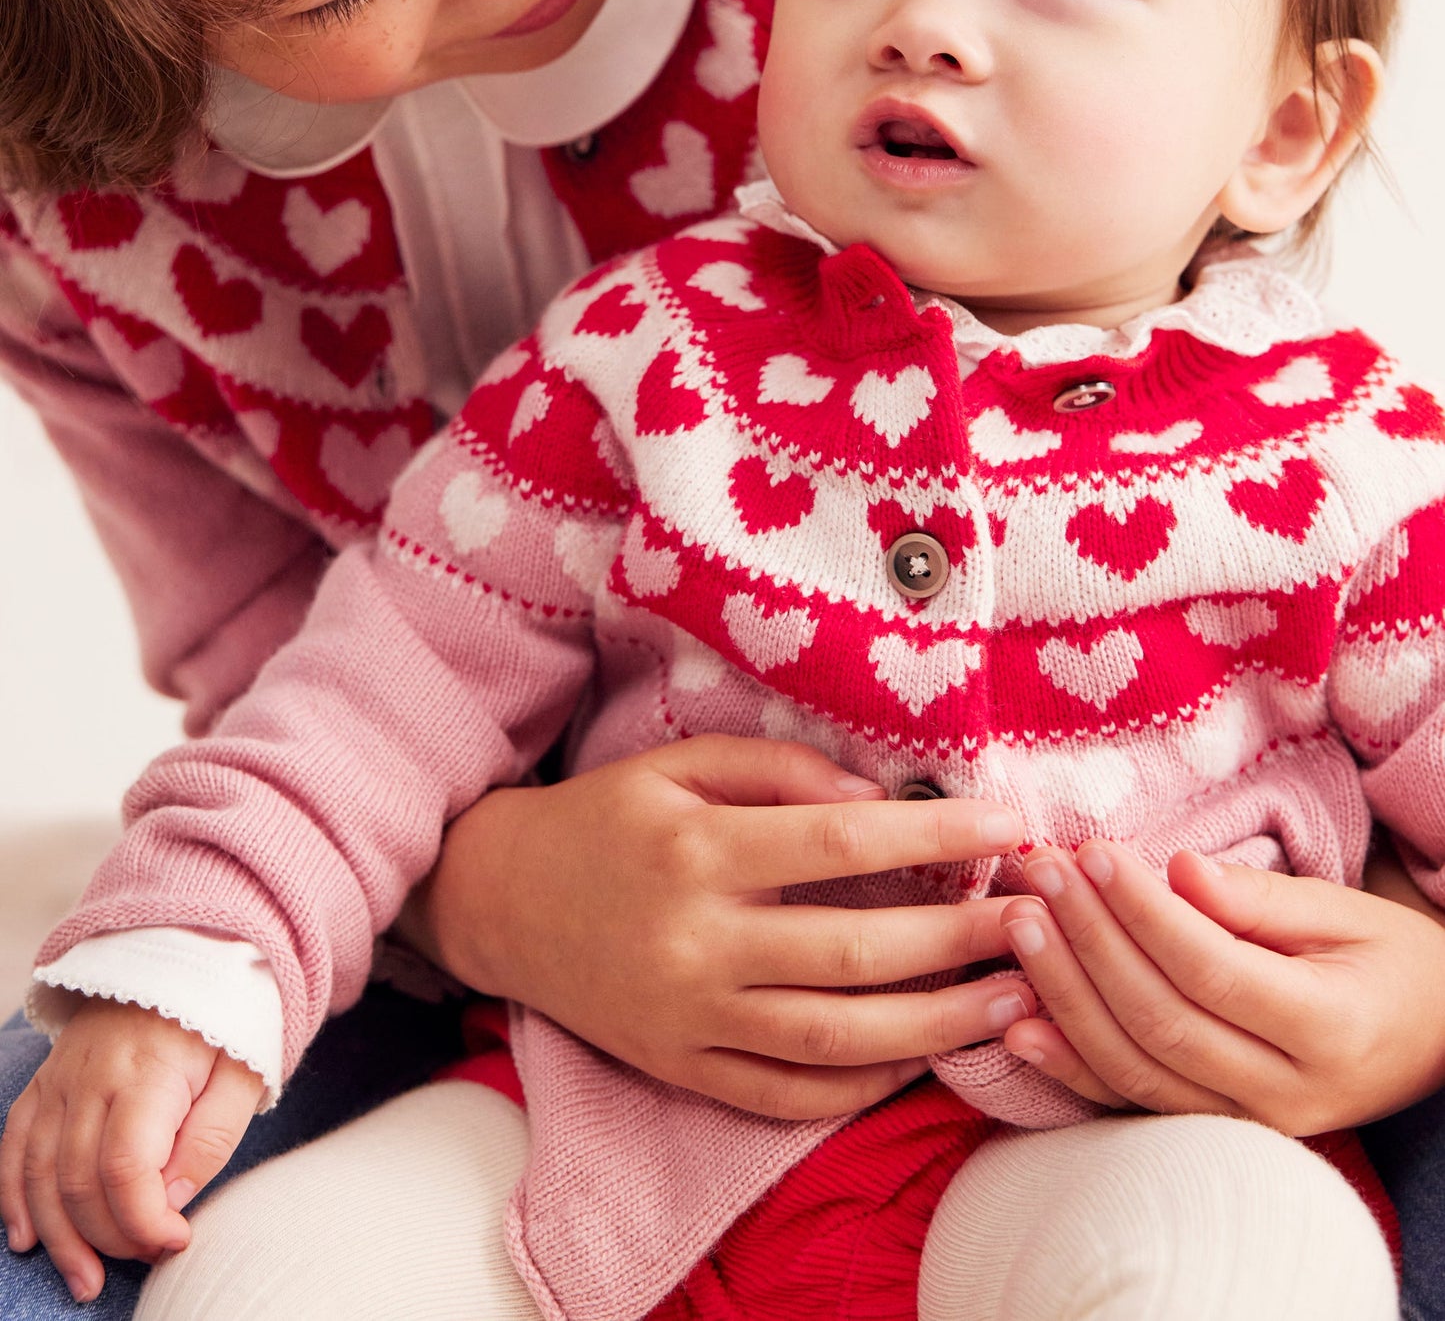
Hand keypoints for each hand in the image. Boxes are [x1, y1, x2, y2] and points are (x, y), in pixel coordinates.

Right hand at [0, 999, 263, 1302]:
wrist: (186, 953)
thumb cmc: (223, 1017)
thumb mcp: (243, 1070)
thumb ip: (211, 1137)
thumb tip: (170, 1201)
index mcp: (147, 1073)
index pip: (126, 1168)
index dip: (145, 1220)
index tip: (177, 1240)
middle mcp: (92, 1078)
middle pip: (80, 1181)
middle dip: (110, 1236)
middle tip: (147, 1256)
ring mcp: (61, 1080)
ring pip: (40, 1173)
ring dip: (59, 1237)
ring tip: (87, 1280)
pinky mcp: (46, 1082)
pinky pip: (15, 1145)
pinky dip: (14, 1197)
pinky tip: (28, 1238)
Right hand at [412, 734, 1032, 1119]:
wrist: (500, 901)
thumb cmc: (605, 819)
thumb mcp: (679, 764)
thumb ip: (778, 769)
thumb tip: (878, 798)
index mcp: (699, 852)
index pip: (844, 844)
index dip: (937, 836)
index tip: (1008, 821)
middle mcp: (698, 943)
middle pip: (856, 953)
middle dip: (960, 940)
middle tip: (1036, 921)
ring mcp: (691, 1018)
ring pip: (836, 1038)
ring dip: (938, 1024)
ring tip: (1014, 1002)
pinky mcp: (681, 1068)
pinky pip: (787, 1093)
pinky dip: (863, 1084)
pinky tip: (923, 1055)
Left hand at [997, 840, 1444, 1133]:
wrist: (1428, 1041)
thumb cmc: (1384, 961)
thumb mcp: (1341, 913)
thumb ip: (1257, 899)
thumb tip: (1177, 870)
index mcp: (1329, 1029)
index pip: (1212, 970)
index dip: (1144, 913)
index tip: (1093, 854)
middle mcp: (1287, 1094)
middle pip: (1163, 1020)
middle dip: (1089, 942)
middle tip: (1041, 876)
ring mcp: (1249, 1125)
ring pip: (1136, 1070)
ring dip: (1064, 996)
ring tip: (1019, 925)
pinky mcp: (1215, 1133)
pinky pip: (1132, 1105)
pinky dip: (1070, 1067)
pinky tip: (1017, 1026)